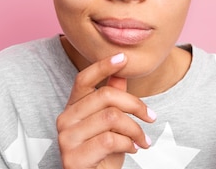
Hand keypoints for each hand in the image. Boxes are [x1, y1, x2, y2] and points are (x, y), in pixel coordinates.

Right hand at [56, 53, 155, 168]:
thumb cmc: (103, 154)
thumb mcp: (111, 124)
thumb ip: (113, 98)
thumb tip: (121, 71)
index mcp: (72, 107)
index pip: (83, 79)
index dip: (103, 66)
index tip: (123, 58)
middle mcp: (64, 119)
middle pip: (105, 96)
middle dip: (135, 105)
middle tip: (151, 117)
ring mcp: (66, 138)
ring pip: (111, 118)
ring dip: (135, 129)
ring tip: (143, 140)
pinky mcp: (73, 158)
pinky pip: (109, 140)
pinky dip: (129, 143)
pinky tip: (134, 149)